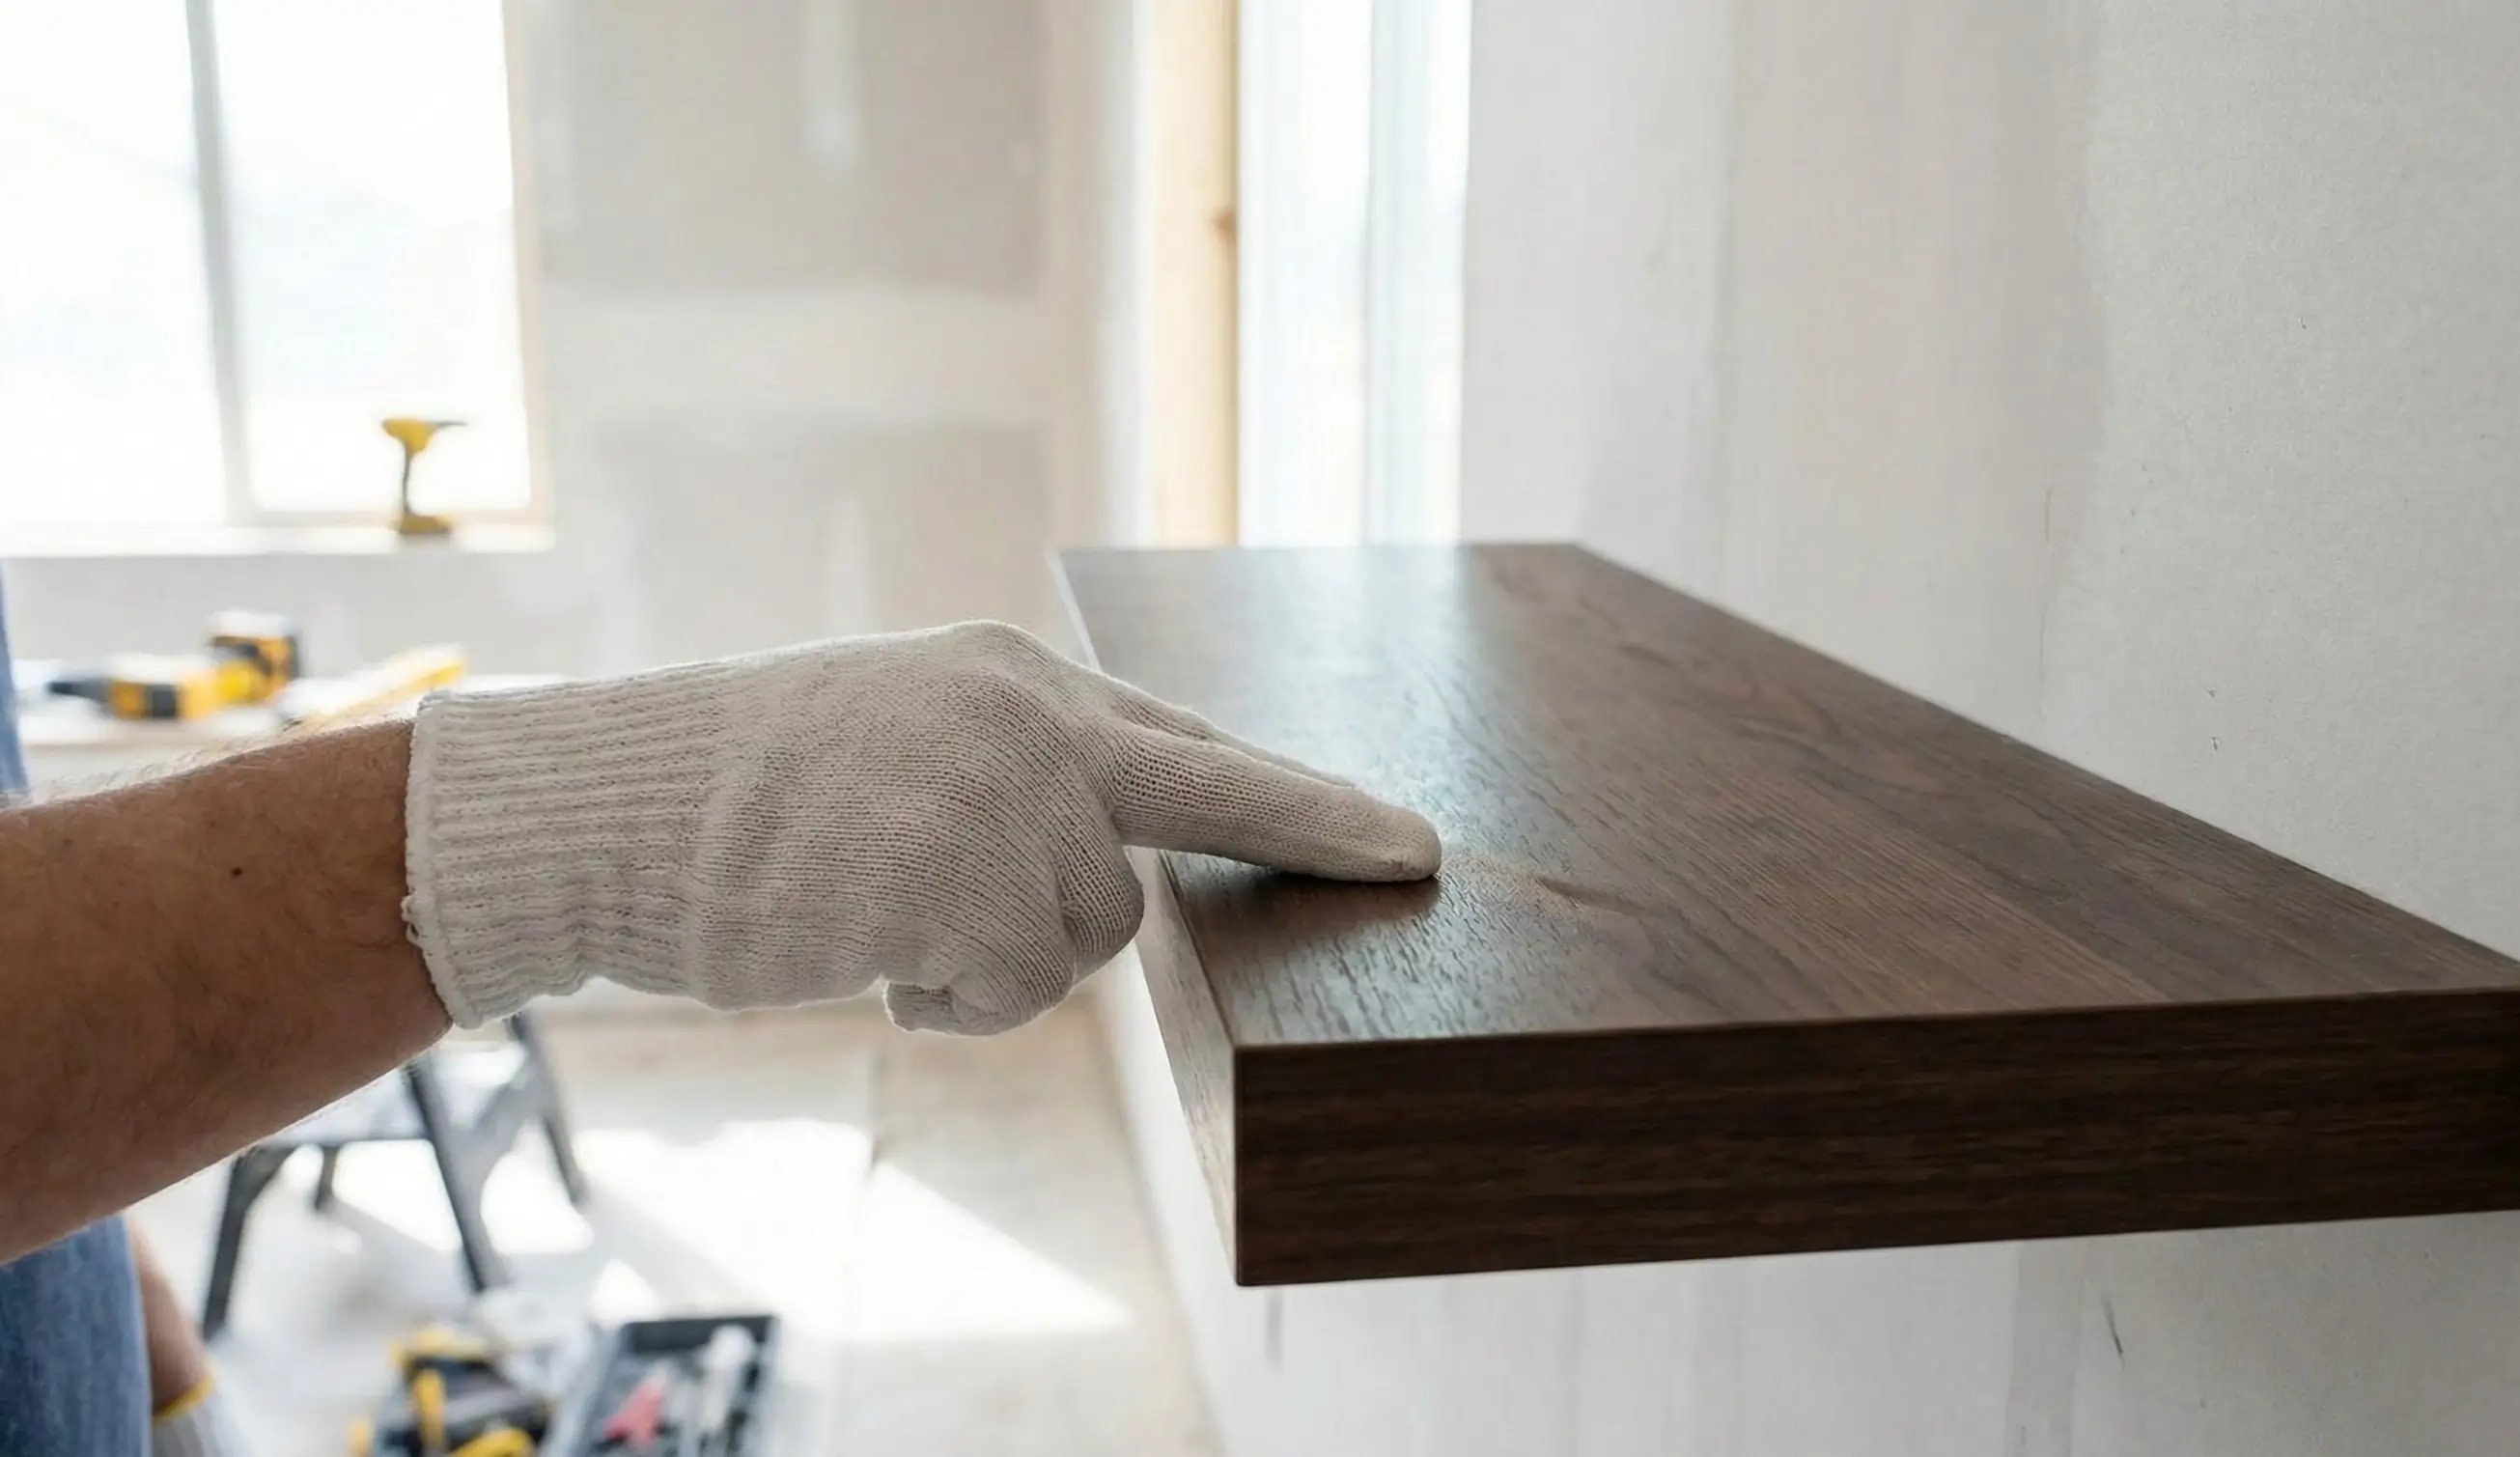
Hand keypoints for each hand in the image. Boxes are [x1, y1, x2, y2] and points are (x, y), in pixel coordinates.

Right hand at [403, 621, 1440, 1032]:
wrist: (613, 805)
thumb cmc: (752, 796)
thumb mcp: (905, 742)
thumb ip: (1019, 780)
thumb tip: (1117, 872)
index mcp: (1013, 677)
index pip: (1190, 748)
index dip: (1302, 801)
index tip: (1408, 845)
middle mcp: (1022, 716)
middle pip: (1169, 833)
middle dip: (1219, 859)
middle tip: (1310, 858)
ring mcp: (992, 790)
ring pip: (1081, 934)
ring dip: (990, 959)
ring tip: (877, 911)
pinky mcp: (950, 874)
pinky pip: (1006, 986)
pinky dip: (943, 999)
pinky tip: (862, 949)